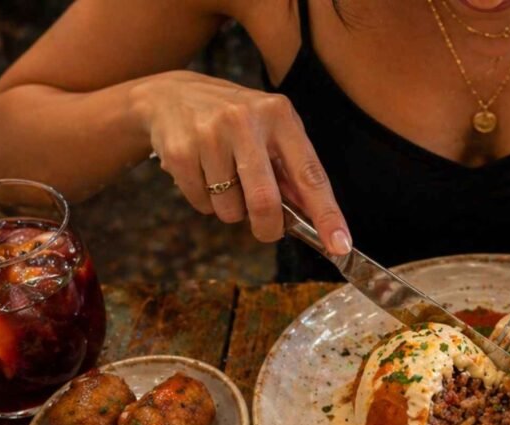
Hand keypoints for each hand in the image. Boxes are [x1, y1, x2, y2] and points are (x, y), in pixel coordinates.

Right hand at [129, 70, 350, 250]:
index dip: (327, 214)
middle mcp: (245, 121)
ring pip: (230, 208)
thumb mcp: (269, 129)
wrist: (169, 95)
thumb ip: (293, 170)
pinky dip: (206, 201)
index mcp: (279, 115)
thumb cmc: (233, 120)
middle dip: (268, 228)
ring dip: (231, 210)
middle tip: (267, 231)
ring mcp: (210, 134)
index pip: (310, 175)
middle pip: (265, 201)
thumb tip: (315, 218)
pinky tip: (202, 173)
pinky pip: (202, 203)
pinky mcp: (179, 151)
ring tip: (224, 180)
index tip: (340, 245)